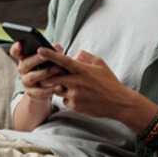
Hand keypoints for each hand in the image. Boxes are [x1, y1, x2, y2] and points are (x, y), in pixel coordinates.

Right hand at [9, 42, 65, 100]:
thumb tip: (56, 47)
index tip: (20, 43)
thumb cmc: (47, 68)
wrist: (45, 90)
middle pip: (26, 63)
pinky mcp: (32, 93)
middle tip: (46, 55)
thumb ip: (53, 50)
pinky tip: (60, 87)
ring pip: (32, 77)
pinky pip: (40, 92)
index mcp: (25, 58)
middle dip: (35, 59)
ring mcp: (26, 82)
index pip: (16, 52)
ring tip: (58, 68)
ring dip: (45, 72)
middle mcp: (22, 69)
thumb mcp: (49, 59)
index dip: (16, 48)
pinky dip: (50, 90)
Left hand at [40, 48, 157, 130]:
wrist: (118, 103)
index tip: (39, 50)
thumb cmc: (109, 81)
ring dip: (59, 87)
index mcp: (83, 70)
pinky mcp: (75, 106)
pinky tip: (80, 97)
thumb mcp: (100, 63)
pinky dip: (67, 98)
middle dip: (47, 75)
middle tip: (46, 73)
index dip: (50, 55)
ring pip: (57, 89)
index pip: (62, 60)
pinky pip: (64, 100)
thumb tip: (72, 55)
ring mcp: (75, 95)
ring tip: (73, 87)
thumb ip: (85, 56)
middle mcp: (77, 82)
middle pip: (52, 77)